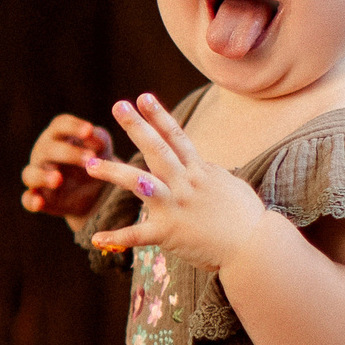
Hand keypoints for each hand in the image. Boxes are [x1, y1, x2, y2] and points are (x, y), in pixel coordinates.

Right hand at [21, 114, 114, 218]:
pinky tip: (40, 203)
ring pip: (30, 173)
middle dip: (68, 153)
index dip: (73, 126)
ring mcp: (38, 175)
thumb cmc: (95, 161)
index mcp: (58, 136)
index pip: (60, 125)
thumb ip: (98, 140)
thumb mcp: (101, 148)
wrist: (95, 192)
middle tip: (89, 159)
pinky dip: (31, 200)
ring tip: (58, 179)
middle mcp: (43, 153)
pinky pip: (27, 199)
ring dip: (42, 176)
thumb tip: (92, 135)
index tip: (89, 131)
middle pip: (47, 149)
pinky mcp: (38, 197)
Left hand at [83, 94, 270, 269]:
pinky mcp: (169, 232)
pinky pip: (137, 235)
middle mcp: (185, 183)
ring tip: (88, 164)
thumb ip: (209, 172)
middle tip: (118, 106)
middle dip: (137, 126)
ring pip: (139, 183)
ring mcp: (176, 206)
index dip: (160, 116)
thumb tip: (200, 163)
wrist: (256, 247)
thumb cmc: (247, 217)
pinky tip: (95, 238)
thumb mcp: (229, 185)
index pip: (177, 137)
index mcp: (199, 171)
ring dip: (112, 172)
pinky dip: (116, 237)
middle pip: (157, 149)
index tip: (143, 97)